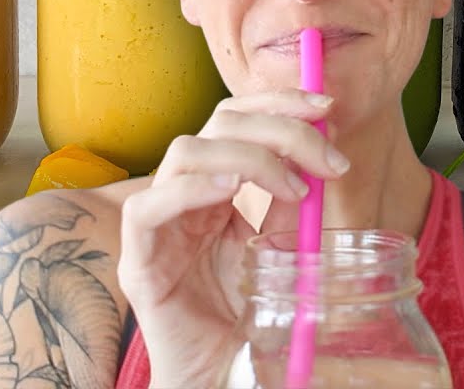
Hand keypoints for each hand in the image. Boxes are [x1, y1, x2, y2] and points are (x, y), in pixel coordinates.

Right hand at [116, 90, 349, 386]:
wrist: (222, 376)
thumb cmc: (246, 318)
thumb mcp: (279, 247)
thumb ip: (290, 204)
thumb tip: (326, 159)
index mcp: (213, 187)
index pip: (235, 118)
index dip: (277, 101)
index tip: (326, 106)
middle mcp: (181, 196)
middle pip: (216, 125)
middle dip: (278, 127)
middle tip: (326, 157)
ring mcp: (156, 228)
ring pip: (184, 153)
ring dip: (248, 156)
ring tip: (292, 187)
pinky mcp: (138, 265)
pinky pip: (147, 209)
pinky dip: (191, 189)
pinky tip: (230, 189)